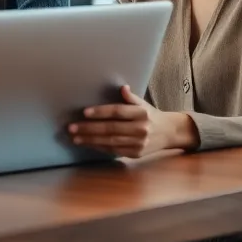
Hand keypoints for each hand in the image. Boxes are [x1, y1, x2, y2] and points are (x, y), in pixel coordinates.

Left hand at [68, 85, 198, 158]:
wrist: (169, 133)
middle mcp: (141, 128)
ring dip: (91, 140)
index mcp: (142, 113)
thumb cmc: (150, 115)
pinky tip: (88, 144)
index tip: (84, 112)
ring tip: (75, 138)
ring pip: (111, 141)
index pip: (117, 112)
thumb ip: (130, 97)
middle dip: (89, 128)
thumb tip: (122, 87)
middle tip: (72, 127)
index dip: (101, 112)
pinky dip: (100, 147)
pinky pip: (115, 151)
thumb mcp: (142, 104)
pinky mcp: (136, 153)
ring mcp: (139, 143)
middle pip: (111, 128)